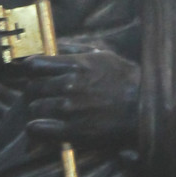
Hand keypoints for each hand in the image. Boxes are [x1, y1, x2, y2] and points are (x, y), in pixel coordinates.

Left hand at [21, 44, 139, 150]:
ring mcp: (69, 109)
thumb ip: (76, 49)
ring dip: (38, 110)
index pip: (34, 65)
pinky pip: (38, 128)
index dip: (30, 70)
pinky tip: (42, 127)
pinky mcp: (72, 131)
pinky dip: (36, 128)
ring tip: (47, 111)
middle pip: (32, 87)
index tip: (34, 74)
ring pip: (35, 107)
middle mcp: (69, 86)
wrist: (144, 109)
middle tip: (42, 95)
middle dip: (35, 91)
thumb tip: (53, 46)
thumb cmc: (126, 80)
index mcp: (76, 65)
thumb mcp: (103, 55)